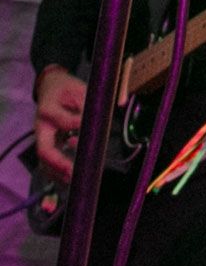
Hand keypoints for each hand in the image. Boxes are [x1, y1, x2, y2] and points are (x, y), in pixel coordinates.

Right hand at [31, 66, 85, 184]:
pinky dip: (58, 169)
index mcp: (48, 110)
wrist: (50, 86)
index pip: (63, 121)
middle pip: (44, 150)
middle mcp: (42, 126)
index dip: (76, 124)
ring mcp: (43, 136)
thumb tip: (104, 116)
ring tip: (73, 179)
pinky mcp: (48, 142)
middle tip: (73, 171)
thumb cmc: (66, 88)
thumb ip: (88, 104)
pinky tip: (71, 172)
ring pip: (45, 160)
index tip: (90, 127)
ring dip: (57, 172)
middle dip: (58, 162)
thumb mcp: (78, 89)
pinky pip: (50, 159)